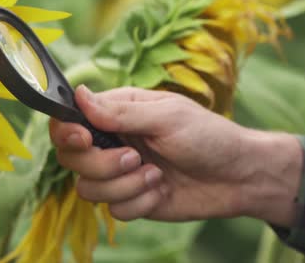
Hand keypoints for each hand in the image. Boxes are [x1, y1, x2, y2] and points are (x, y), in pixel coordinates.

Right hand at [49, 86, 302, 225]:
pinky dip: (140, 202)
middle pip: (72, 158)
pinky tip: (162, 191)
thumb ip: (121, 112)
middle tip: (136, 157)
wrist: (238, 177)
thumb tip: (78, 95)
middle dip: (101, 163)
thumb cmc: (208, 136)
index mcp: (117, 113)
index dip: (67, 131)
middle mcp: (113, 141)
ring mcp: (120, 173)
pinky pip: (114, 210)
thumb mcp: (167, 116)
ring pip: (88, 188)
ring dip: (124, 185)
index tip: (84, 138)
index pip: (70, 120)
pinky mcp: (132, 199)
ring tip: (156, 175)